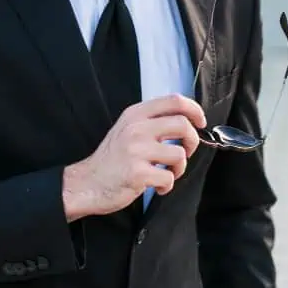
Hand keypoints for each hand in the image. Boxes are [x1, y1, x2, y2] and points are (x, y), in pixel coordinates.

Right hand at [62, 94, 206, 220]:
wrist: (86, 183)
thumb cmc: (111, 159)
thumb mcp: (127, 128)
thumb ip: (151, 121)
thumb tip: (186, 120)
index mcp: (135, 114)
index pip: (174, 100)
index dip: (194, 110)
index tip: (200, 122)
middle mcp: (136, 128)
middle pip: (183, 124)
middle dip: (193, 141)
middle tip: (184, 152)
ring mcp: (136, 150)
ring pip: (179, 154)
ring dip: (179, 168)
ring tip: (167, 173)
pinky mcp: (138, 173)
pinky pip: (168, 177)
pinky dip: (167, 185)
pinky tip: (157, 186)